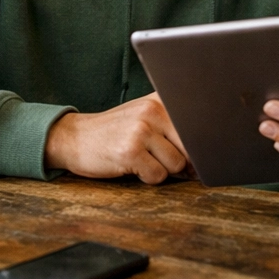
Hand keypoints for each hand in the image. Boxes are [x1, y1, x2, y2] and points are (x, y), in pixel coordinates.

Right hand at [43, 92, 189, 184]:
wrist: (74, 137)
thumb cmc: (114, 133)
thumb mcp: (144, 119)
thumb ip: (172, 129)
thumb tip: (204, 158)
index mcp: (160, 100)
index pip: (197, 125)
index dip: (198, 146)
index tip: (196, 153)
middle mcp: (153, 110)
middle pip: (190, 148)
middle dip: (179, 161)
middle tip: (156, 158)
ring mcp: (141, 130)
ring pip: (176, 164)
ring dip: (162, 170)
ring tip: (142, 160)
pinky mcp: (130, 151)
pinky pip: (157, 176)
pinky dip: (147, 178)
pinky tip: (131, 166)